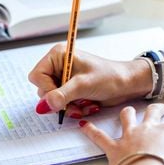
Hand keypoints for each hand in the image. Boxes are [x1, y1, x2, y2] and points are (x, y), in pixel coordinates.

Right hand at [28, 44, 151, 117]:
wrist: (127, 84)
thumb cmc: (109, 77)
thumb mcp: (83, 85)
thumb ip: (61, 95)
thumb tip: (43, 106)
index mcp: (58, 56)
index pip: (37, 76)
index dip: (47, 89)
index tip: (61, 97)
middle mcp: (58, 66)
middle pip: (43, 90)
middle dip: (60, 101)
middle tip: (76, 103)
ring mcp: (64, 79)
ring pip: (53, 101)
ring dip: (69, 107)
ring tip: (85, 104)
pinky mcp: (70, 90)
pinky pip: (62, 105)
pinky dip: (74, 108)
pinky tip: (87, 105)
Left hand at [79, 103, 163, 164]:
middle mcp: (149, 129)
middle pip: (153, 111)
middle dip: (158, 109)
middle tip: (161, 110)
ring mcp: (129, 136)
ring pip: (128, 115)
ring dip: (128, 112)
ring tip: (129, 111)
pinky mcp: (114, 148)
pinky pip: (99, 136)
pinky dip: (91, 131)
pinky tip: (84, 125)